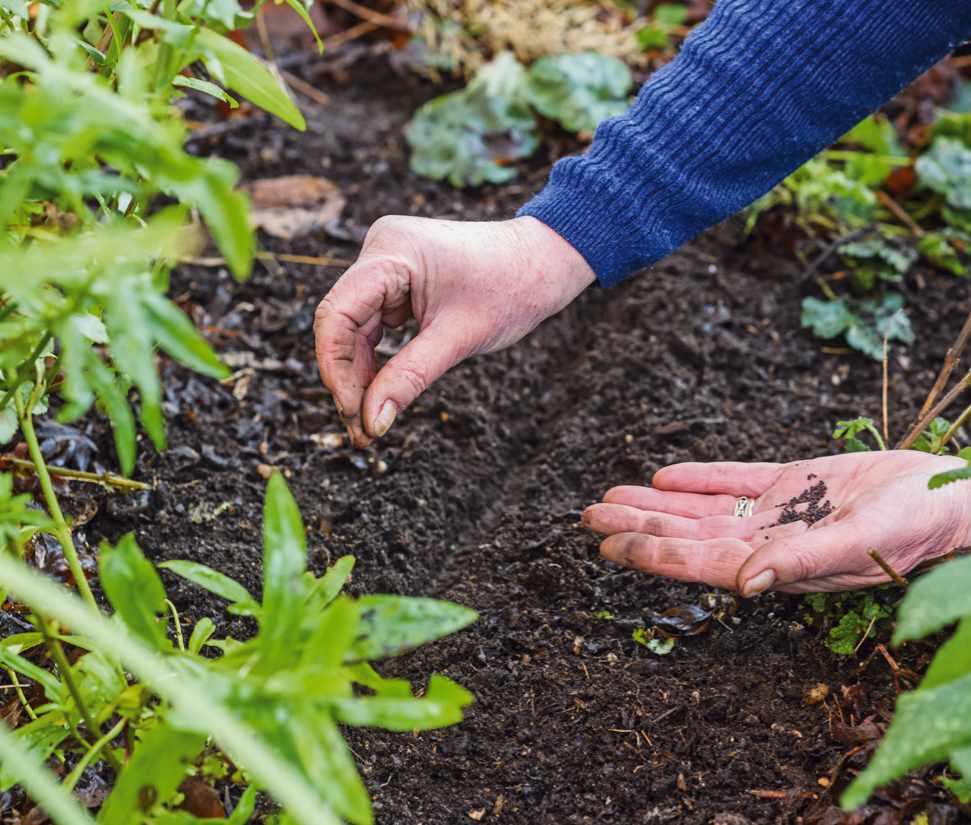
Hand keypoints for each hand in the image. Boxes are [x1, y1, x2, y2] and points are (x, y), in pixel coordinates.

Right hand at [314, 216, 595, 446]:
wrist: (544, 262)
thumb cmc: (512, 287)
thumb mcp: (459, 338)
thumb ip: (410, 378)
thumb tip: (372, 423)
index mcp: (391, 252)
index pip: (338, 313)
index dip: (335, 367)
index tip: (351, 412)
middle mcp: (380, 251)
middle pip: (343, 324)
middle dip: (349, 380)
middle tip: (361, 432)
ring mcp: (387, 266)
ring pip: (356, 330)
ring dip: (361, 378)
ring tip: (369, 427)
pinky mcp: (396, 282)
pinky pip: (375, 327)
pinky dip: (378, 363)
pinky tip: (380, 398)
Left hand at [583, 451, 970, 594]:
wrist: (952, 497)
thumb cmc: (918, 526)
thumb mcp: (861, 542)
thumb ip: (802, 561)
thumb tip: (745, 585)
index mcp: (777, 563)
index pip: (698, 561)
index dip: (650, 552)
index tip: (606, 543)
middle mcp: (768, 542)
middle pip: (687, 534)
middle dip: (636, 526)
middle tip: (585, 516)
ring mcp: (777, 512)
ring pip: (701, 508)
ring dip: (655, 502)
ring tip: (608, 496)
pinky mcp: (793, 483)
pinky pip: (735, 479)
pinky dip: (700, 477)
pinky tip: (665, 475)